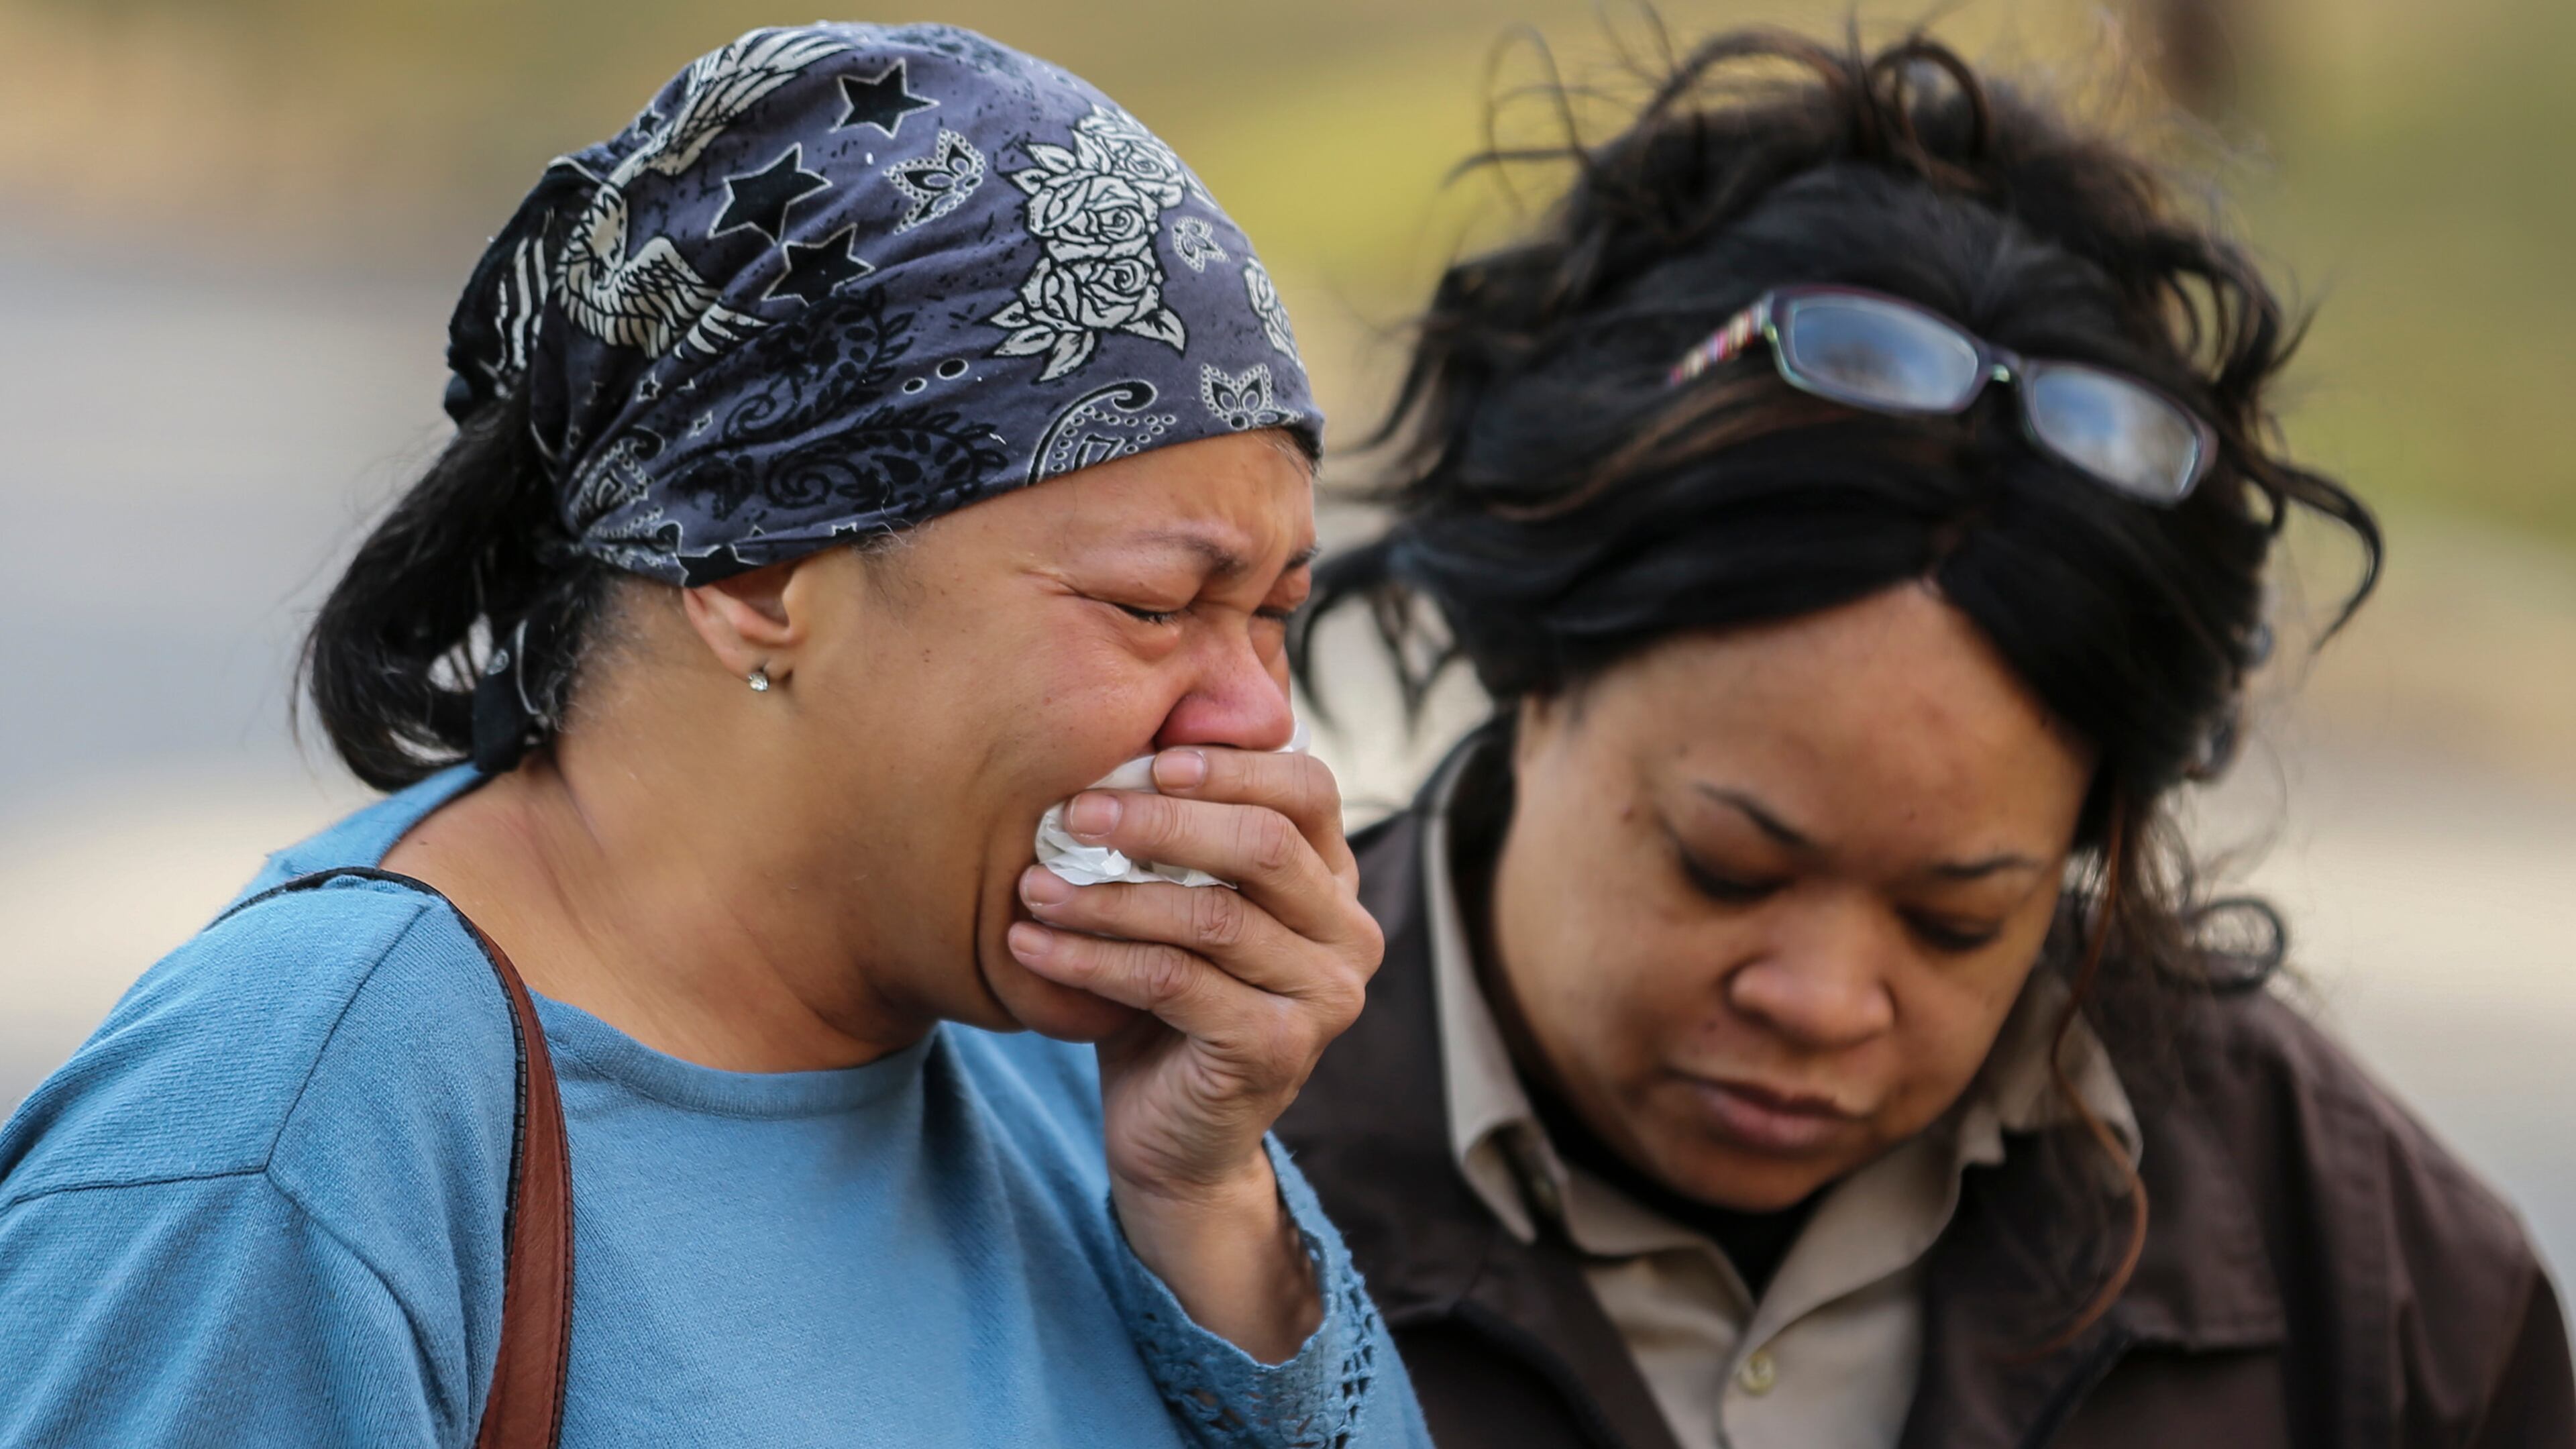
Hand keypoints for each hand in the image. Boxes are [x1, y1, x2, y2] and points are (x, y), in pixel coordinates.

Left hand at [1007, 746, 1381, 1360]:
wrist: (1178, 1141)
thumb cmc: (1168, 1006)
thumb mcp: (1179, 908)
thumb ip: (1179, 841)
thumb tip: (1118, 738)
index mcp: (1333, 881)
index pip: (1307, 788)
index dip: (1229, 765)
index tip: (1145, 760)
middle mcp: (1347, 933)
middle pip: (1263, 844)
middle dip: (1158, 822)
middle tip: (1069, 813)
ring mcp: (1325, 996)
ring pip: (1210, 916)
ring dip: (1108, 895)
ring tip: (1032, 885)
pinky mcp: (1279, 1049)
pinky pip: (1174, 983)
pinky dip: (1093, 959)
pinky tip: (1030, 945)